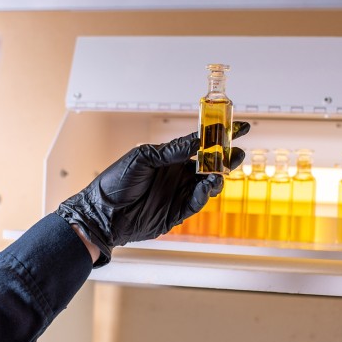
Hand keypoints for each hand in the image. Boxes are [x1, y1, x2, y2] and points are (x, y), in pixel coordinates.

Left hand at [57, 121, 249, 265]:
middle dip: (225, 159)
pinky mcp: (176, 214)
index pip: (198, 144)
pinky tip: (207, 186)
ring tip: (220, 172)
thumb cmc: (115, 182)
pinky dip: (204, 194)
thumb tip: (196, 141)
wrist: (102, 214)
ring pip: (206, 185)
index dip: (218, 137)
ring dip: (216, 177)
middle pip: (208, 165)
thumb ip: (171, 151)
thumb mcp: (142, 159)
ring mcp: (177, 194)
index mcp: (168, 158)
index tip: (239, 127)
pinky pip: (196, 203)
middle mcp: (175, 175)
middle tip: (237, 153)